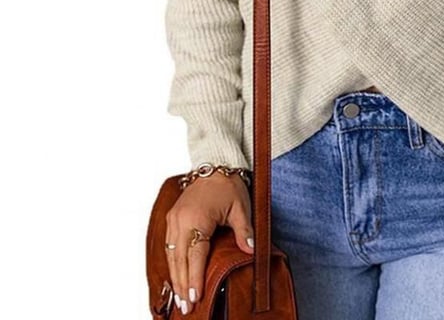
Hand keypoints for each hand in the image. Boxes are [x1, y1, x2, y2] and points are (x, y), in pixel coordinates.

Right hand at [164, 173, 253, 313]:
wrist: (214, 163)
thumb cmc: (228, 184)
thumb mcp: (241, 207)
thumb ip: (244, 230)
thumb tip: (250, 251)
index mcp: (196, 219)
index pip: (194, 256)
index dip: (194, 278)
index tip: (195, 297)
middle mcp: (180, 221)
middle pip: (178, 259)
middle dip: (181, 284)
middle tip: (185, 307)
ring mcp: (173, 219)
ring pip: (170, 255)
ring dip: (175, 277)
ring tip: (179, 298)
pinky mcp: (172, 218)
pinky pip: (169, 246)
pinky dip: (172, 263)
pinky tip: (176, 276)